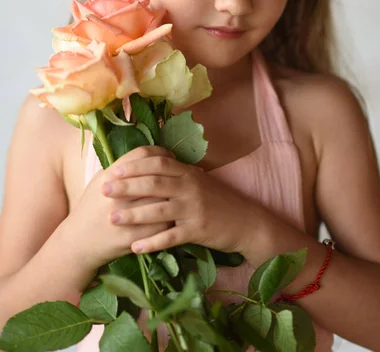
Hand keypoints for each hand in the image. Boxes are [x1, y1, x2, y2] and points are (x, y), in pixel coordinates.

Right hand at [64, 146, 172, 272]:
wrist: (78, 243)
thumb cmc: (91, 207)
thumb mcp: (100, 180)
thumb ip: (121, 167)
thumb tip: (149, 155)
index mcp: (108, 176)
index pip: (141, 155)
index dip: (160, 153)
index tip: (169, 156)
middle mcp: (116, 194)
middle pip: (154, 177)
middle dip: (170, 175)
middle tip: (179, 175)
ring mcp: (123, 217)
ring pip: (160, 201)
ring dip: (173, 197)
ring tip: (179, 194)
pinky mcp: (130, 238)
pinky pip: (160, 227)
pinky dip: (170, 220)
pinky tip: (174, 216)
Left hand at [101, 152, 263, 255]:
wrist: (245, 221)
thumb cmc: (217, 201)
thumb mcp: (199, 181)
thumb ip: (177, 174)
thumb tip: (149, 165)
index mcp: (188, 173)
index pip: (157, 163)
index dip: (134, 165)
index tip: (113, 169)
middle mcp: (190, 187)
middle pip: (153, 183)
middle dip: (126, 186)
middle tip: (104, 189)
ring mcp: (194, 209)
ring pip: (159, 210)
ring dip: (133, 214)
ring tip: (112, 218)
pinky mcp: (198, 231)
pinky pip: (170, 237)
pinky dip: (152, 243)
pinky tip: (135, 247)